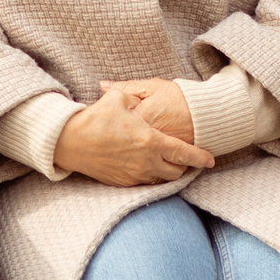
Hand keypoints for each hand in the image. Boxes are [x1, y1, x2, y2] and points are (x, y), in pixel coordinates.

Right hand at [51, 85, 214, 185]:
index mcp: (151, 140)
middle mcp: (146, 162)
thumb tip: (139, 97)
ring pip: (161, 180)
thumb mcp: (118, 99)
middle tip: (185, 158)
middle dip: (184, 166)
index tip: (210, 159)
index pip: (185, 153)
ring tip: (167, 163)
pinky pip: (143, 183)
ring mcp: (133, 175)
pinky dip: (149, 176)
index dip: (201, 157)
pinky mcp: (121, 182)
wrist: (69, 142)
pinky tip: (146, 167)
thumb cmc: (94, 118)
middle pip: (177, 171)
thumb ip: (135, 96)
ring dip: (167, 172)